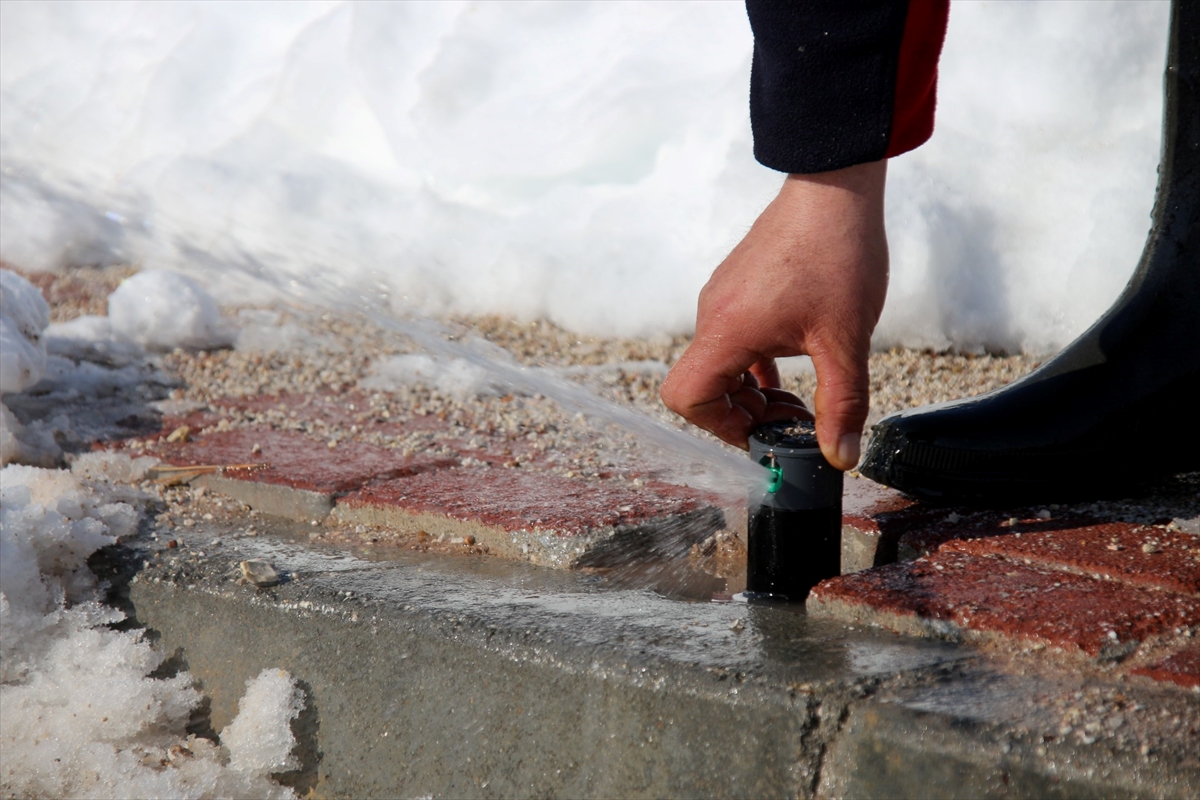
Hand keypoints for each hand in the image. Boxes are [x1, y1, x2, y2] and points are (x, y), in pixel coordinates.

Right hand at [661, 160, 888, 469]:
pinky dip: (755, 365)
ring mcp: (722, 297)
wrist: (836, 186)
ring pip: (720, 364)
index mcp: (728, 330)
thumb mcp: (846, 340)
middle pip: (704, 387)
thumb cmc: (837, 255)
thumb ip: (843, 404)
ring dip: (753, 391)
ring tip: (800, 399)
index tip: (762, 433)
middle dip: (745, 415)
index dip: (719, 426)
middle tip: (794, 421)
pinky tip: (794, 365)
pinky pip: (732, 339)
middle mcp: (713, 314)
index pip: (687, 397)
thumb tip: (842, 458)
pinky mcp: (737, 286)